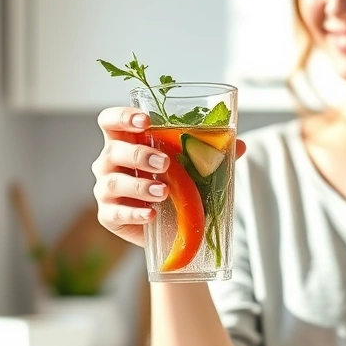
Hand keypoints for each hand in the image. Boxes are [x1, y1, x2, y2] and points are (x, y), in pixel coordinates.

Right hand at [91, 107, 246, 246]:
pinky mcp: (109, 216)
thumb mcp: (193, 168)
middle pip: (112, 150)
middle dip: (139, 154)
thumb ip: (210, 155)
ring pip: (113, 183)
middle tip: (165, 164)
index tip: (146, 121)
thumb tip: (239, 144)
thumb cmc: (176, 187)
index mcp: (125, 141)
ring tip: (164, 192)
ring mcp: (105, 190)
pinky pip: (116, 213)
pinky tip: (151, 215)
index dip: (123, 117)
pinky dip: (135, 214)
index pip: (110, 121)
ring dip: (140, 186)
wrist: (170, 228)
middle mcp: (109, 163)